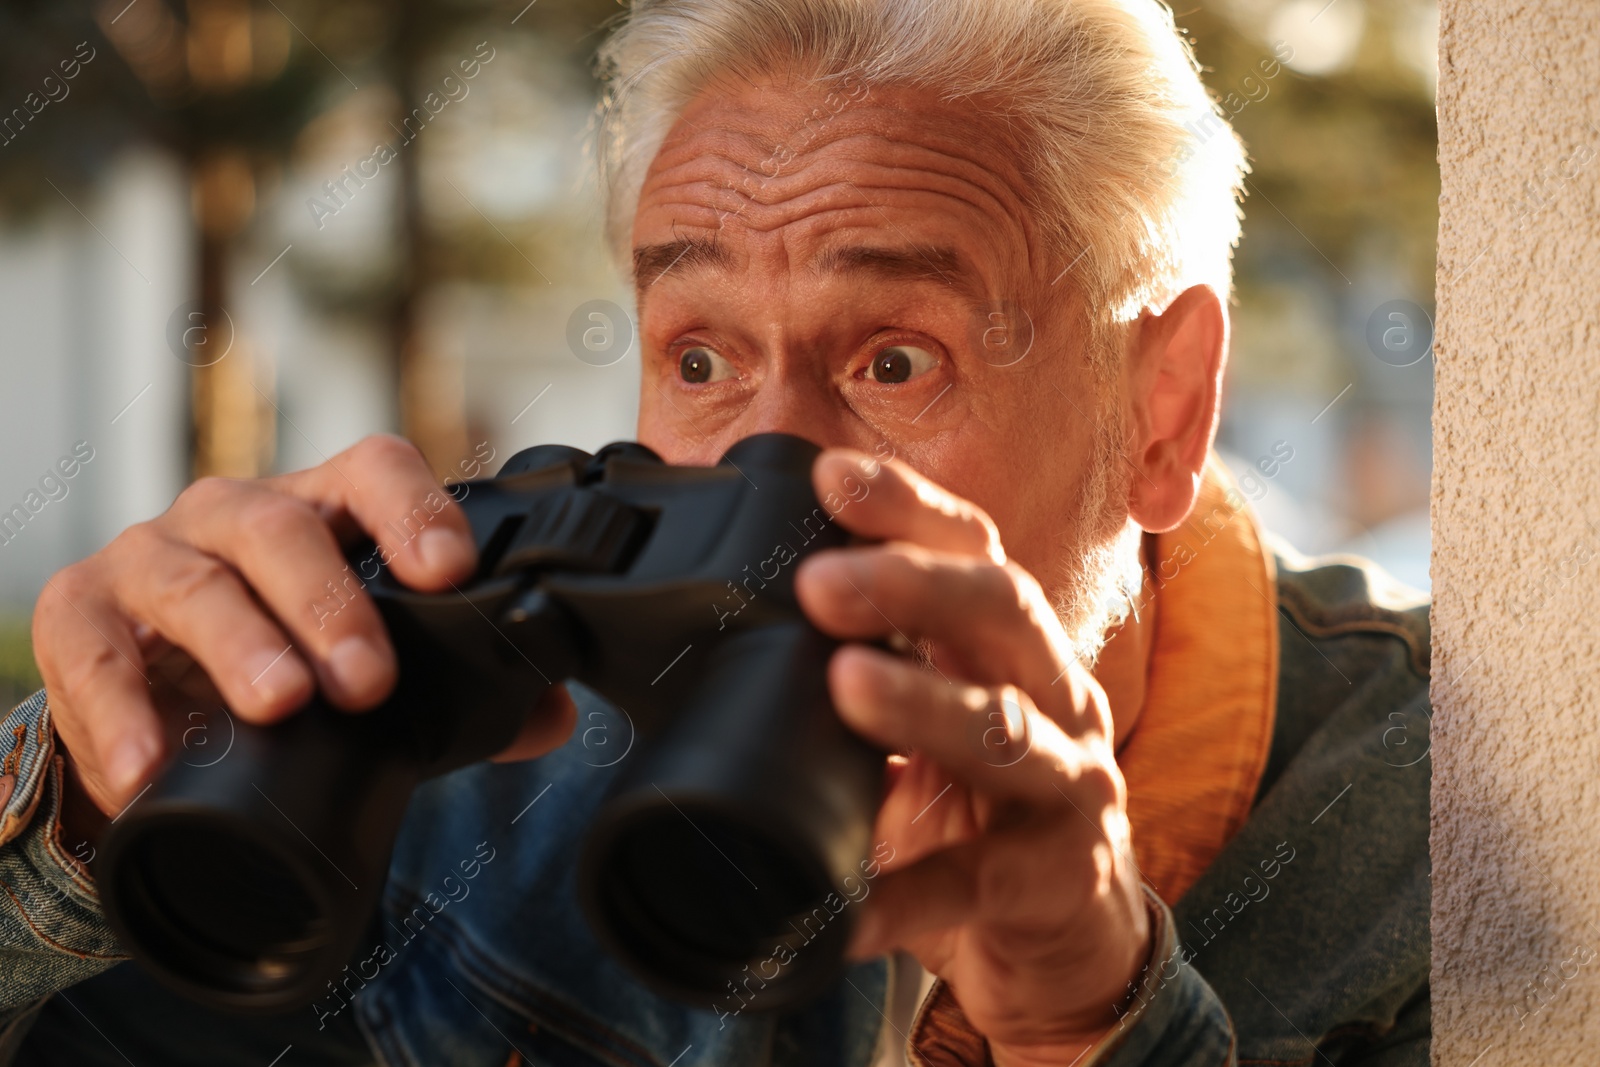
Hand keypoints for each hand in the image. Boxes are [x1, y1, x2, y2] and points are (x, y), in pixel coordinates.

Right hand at [31, 434, 575, 836]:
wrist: (164, 700)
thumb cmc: (291, 662)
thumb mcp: (372, 668)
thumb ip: (464, 696)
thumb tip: (550, 718)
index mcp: (324, 512)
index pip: (373, 471)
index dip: (413, 511)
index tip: (449, 574)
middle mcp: (235, 516)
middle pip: (280, 527)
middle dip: (329, 603)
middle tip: (369, 680)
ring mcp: (152, 558)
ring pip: (193, 582)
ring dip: (240, 645)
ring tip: (281, 706)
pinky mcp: (78, 617)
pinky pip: (91, 653)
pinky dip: (120, 711)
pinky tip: (153, 765)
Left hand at [795, 449, 1151, 1064]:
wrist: (1070, 936)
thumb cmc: (984, 806)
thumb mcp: (932, 720)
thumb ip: (868, 667)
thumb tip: (738, 624)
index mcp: (1014, 645)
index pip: (975, 548)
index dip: (910, 504)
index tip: (829, 476)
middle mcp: (1055, 694)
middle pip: (1005, 609)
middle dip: (913, 583)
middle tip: (817, 582)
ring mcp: (1070, 783)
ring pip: (1007, 728)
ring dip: (924, 702)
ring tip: (846, 685)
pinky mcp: (1058, 878)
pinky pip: (975, 881)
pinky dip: (906, 891)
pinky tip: (845, 902)